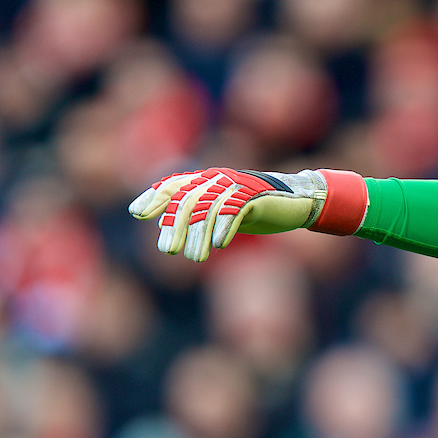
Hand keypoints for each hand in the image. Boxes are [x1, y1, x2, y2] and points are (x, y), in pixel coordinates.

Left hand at [128, 166, 367, 260]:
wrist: (299, 202)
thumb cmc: (260, 210)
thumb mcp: (225, 215)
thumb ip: (201, 218)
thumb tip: (170, 234)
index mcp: (209, 181)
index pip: (174, 184)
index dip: (155, 197)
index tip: (138, 213)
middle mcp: (220, 179)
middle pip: (188, 199)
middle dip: (176, 225)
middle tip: (169, 251)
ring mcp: (238, 186)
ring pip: (209, 207)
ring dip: (199, 234)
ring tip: (195, 258)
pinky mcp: (256, 196)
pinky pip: (235, 210)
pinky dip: (224, 227)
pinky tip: (218, 246)